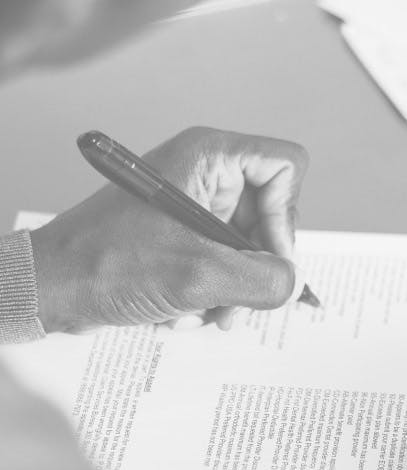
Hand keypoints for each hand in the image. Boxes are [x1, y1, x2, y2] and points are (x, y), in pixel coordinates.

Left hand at [31, 127, 307, 332]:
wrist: (49, 288)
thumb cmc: (106, 264)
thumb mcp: (199, 275)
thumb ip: (263, 280)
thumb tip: (294, 284)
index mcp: (209, 156)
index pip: (284, 167)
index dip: (285, 216)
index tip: (268, 257)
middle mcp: (205, 171)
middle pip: (270, 212)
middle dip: (258, 264)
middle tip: (242, 301)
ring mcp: (193, 201)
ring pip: (248, 243)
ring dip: (235, 286)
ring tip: (207, 312)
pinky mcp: (181, 230)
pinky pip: (223, 257)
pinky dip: (213, 289)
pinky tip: (186, 310)